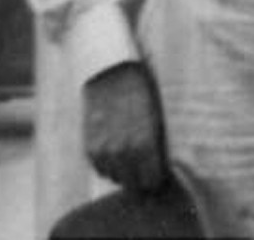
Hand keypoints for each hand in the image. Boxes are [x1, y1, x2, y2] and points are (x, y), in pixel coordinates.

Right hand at [83, 62, 168, 192]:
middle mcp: (123, 150)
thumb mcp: (156, 111)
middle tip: (145, 171)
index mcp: (146, 141)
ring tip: (131, 162)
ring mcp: (104, 149)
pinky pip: (99, 167)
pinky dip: (107, 165)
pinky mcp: (89, 146)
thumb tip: (164, 162)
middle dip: (140, 179)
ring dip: (122, 173)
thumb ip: (158, 140)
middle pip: (132, 182)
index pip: (151, 177)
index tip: (159, 175)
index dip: (156, 178)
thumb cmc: (142, 87)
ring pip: (113, 177)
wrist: (111, 70)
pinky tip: (116, 153)